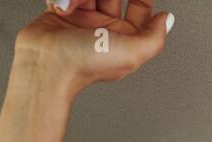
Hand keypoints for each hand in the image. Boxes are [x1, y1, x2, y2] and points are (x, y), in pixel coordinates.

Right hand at [16, 0, 171, 93]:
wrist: (45, 64)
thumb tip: (167, 20)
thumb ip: (155, 38)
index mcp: (125, 37)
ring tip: (76, 5)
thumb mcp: (132, 54)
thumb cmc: (83, 65)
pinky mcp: (63, 11)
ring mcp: (84, 18)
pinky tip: (64, 7)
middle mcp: (105, 28)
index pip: (141, 7)